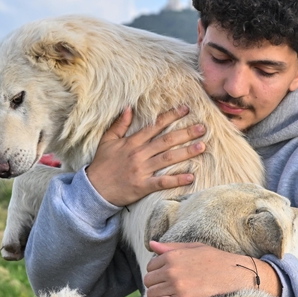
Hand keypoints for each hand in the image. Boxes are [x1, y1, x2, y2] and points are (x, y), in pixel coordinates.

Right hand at [86, 106, 205, 207]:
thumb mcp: (108, 141)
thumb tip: (128, 107)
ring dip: (186, 152)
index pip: (155, 126)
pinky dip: (176, 180)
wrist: (94, 189)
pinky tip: (190, 177)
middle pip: (166, 141)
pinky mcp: (143, 186)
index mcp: (132, 142)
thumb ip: (119, 124)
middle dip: (185, 133)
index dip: (171, 116)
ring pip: (168, 159)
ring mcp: (142, 170)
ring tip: (202, 146)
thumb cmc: (102, 164)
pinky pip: (162, 182)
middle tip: (203, 128)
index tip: (186, 109)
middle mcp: (139, 154)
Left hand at [141, 241, 281, 296]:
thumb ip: (171, 247)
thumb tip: (151, 244)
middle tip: (164, 288)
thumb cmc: (216, 259)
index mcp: (173, 255)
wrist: (234, 274)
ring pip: (151, 293)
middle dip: (154, 284)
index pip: (151, 266)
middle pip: (149, 280)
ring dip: (154, 296)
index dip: (156, 271)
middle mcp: (171, 269)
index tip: (162, 276)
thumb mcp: (194, 247)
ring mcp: (176, 285)